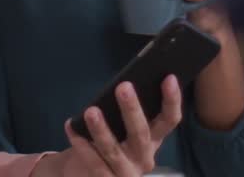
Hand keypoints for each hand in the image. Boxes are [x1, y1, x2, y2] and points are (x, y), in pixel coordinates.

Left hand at [38, 76, 182, 176]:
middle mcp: (144, 158)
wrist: (91, 173)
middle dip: (132, 110)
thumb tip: (125, 83)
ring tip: (91, 111)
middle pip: (141, 134)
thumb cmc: (112, 140)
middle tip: (123, 86)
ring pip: (114, 151)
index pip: (170, 120)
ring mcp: (127, 173)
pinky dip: (82, 145)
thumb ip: (128, 111)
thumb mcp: (124, 127)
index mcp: (154, 139)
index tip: (169, 77)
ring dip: (102, 130)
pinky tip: (71, 126)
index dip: (171, 100)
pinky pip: (94, 163)